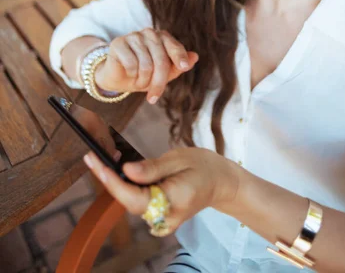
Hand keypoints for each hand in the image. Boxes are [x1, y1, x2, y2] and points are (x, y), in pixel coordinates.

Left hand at [83, 147, 240, 235]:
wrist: (221, 183)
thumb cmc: (203, 166)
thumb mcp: (178, 159)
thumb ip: (152, 168)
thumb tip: (126, 170)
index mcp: (173, 200)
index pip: (134, 196)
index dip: (112, 181)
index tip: (96, 164)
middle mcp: (165, 216)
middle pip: (129, 201)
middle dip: (109, 179)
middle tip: (92, 156)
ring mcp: (162, 220)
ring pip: (131, 201)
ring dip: (116, 182)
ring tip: (102, 159)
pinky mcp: (159, 216)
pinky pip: (139, 202)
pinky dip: (127, 187)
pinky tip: (118, 169)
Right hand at [95, 29, 198, 103]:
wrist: (119, 78)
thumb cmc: (145, 75)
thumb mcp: (165, 73)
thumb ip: (179, 65)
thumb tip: (195, 56)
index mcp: (163, 37)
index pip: (174, 47)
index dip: (179, 57)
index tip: (183, 67)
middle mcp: (149, 33)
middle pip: (161, 60)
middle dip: (158, 83)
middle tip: (153, 98)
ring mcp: (133, 36)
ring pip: (146, 65)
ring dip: (143, 81)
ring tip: (139, 82)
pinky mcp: (119, 43)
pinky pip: (131, 64)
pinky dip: (132, 75)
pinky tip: (129, 75)